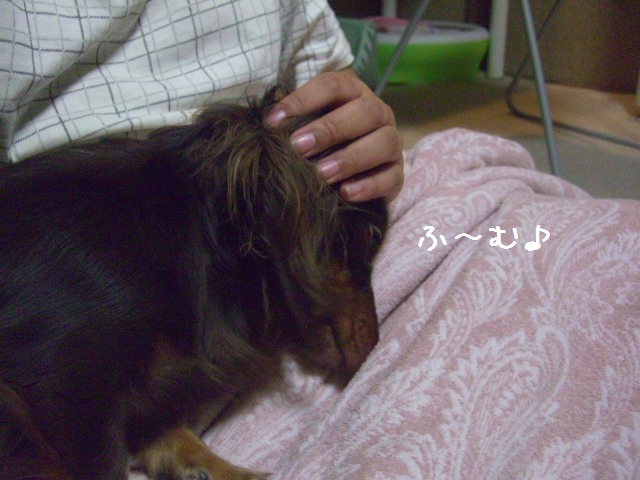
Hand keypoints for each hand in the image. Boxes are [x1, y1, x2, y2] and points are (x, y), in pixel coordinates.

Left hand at [265, 70, 403, 201]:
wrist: (353, 172)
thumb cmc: (322, 142)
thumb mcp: (307, 125)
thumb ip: (292, 121)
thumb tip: (267, 124)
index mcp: (353, 93)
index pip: (332, 86)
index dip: (302, 100)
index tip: (273, 121)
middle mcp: (377, 113)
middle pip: (364, 112)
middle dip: (330, 129)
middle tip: (299, 147)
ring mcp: (391, 143)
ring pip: (383, 143)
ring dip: (351, 158)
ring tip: (322, 174)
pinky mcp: (397, 173)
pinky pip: (392, 177)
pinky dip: (370, 185)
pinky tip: (346, 193)